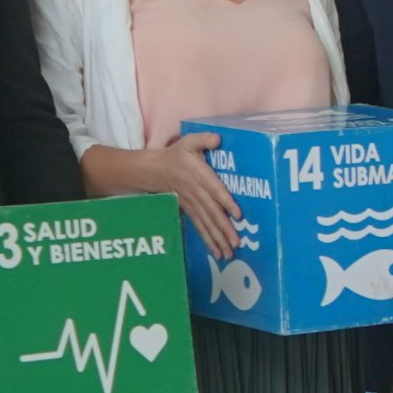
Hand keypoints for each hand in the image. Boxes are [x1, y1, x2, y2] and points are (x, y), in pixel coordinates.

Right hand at [142, 133, 243, 259]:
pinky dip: (208, 240)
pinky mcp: (190, 211)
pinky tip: (217, 252)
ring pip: (207, 224)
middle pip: (213, 213)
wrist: (154, 170)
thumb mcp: (188, 142)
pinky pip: (200, 227)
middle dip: (225, 229)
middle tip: (237, 243)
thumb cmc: (176, 155)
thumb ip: (203, 139)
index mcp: (200, 176)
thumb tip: (218, 138)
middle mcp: (197, 193)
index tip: (238, 214)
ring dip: (218, 239)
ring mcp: (193, 204)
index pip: (215, 190)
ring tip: (228, 254)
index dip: (226, 202)